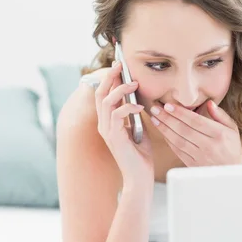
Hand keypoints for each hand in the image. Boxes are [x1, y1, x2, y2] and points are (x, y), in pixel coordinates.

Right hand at [91, 61, 154, 185]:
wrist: (140, 177)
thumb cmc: (141, 156)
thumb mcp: (139, 129)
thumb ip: (135, 115)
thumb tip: (139, 99)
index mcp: (108, 122)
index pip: (104, 95)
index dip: (109, 79)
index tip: (119, 66)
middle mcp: (103, 125)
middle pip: (100, 94)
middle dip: (110, 77)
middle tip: (120, 65)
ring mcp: (106, 131)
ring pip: (106, 102)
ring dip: (120, 90)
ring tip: (134, 84)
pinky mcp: (113, 138)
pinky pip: (117, 115)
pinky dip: (128, 107)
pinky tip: (140, 107)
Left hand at [149, 99, 241, 166]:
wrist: (231, 171)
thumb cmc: (231, 147)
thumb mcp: (232, 128)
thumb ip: (220, 115)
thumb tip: (209, 103)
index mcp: (219, 134)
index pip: (196, 121)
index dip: (180, 113)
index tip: (168, 105)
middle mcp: (208, 146)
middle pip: (183, 130)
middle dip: (167, 118)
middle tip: (155, 108)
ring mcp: (199, 156)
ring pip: (178, 140)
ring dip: (164, 129)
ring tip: (155, 118)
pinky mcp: (192, 164)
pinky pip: (177, 151)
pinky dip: (168, 140)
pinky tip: (162, 131)